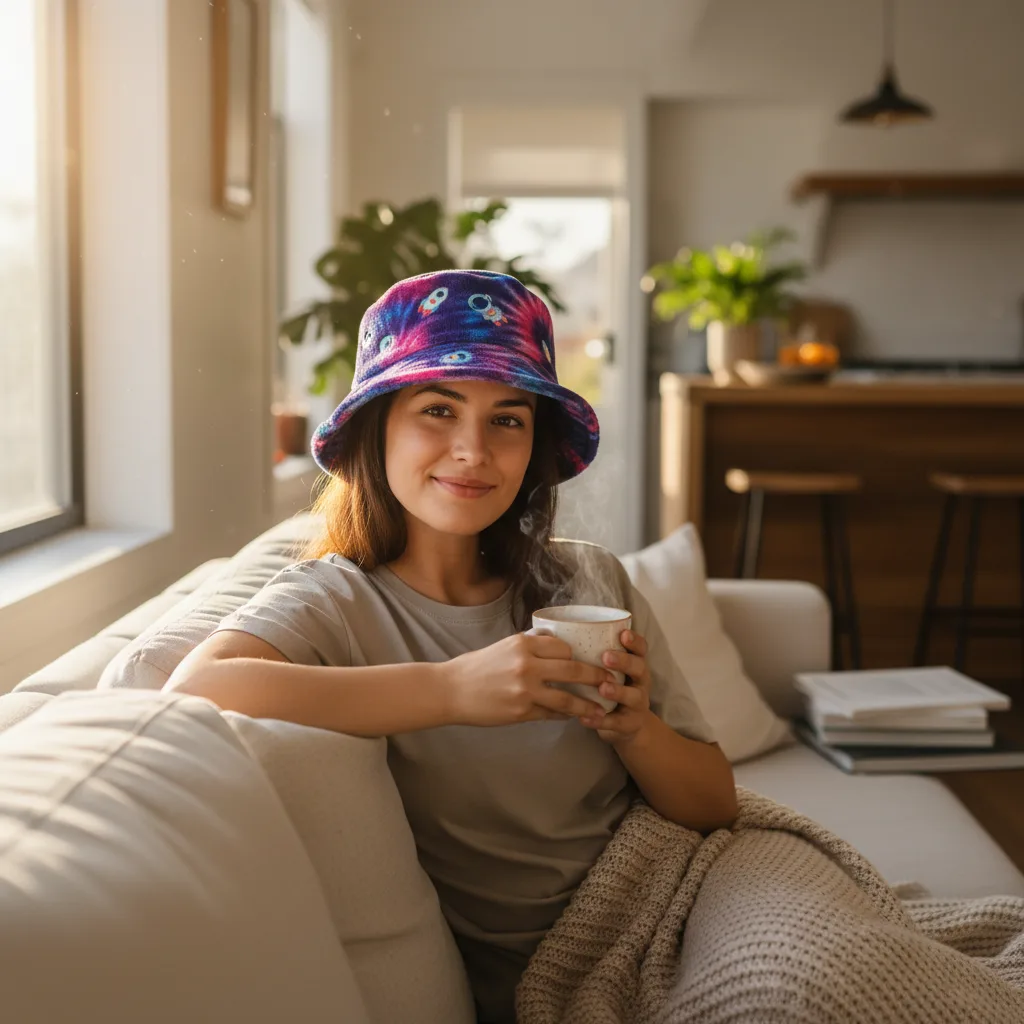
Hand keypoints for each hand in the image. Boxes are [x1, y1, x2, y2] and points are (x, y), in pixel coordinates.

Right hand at [444, 633, 613, 727]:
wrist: (451, 691)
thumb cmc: (477, 667)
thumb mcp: (504, 645)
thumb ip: (531, 644)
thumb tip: (557, 642)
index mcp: (523, 644)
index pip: (564, 647)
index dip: (579, 655)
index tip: (592, 660)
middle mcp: (526, 665)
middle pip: (573, 669)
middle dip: (597, 676)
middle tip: (612, 681)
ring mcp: (524, 691)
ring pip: (567, 698)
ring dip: (588, 705)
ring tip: (602, 710)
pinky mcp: (521, 712)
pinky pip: (551, 714)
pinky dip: (565, 715)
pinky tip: (574, 717)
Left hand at [580, 629, 652, 745]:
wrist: (626, 724)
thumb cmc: (609, 687)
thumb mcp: (608, 669)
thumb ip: (592, 654)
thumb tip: (553, 633)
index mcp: (634, 664)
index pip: (641, 649)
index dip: (634, 641)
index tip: (622, 634)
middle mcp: (640, 682)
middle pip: (640, 668)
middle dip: (624, 661)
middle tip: (606, 657)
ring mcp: (637, 704)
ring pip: (633, 696)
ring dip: (617, 691)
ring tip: (602, 688)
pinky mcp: (628, 724)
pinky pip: (616, 722)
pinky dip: (601, 720)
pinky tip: (585, 717)